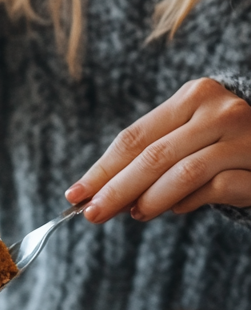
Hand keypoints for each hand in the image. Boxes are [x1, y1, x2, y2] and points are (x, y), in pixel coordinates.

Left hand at [67, 78, 250, 221]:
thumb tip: (97, 193)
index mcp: (194, 96)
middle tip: (92, 214)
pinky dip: (187, 202)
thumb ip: (148, 157)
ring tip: (134, 214)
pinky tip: (176, 209)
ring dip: (151, 199)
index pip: (134, 137)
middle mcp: (220, 111)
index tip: (75, 195)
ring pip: (183, 173)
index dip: (101, 169)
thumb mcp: (185, 135)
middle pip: (153, 156)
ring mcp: (245, 137)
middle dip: (117, 189)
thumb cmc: (221, 141)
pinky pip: (214, 189)